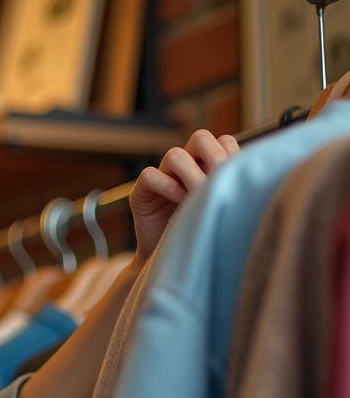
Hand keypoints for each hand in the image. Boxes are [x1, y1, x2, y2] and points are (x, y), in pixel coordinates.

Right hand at [129, 129, 238, 262]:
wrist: (176, 260)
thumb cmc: (205, 232)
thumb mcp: (225, 206)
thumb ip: (234, 186)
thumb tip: (255, 171)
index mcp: (208, 166)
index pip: (223, 141)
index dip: (230, 154)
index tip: (235, 177)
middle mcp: (186, 168)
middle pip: (200, 138)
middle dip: (213, 156)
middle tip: (217, 180)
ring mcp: (163, 178)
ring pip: (175, 154)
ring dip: (190, 174)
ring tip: (197, 196)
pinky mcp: (142, 193)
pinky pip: (150, 175)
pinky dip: (166, 186)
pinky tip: (179, 201)